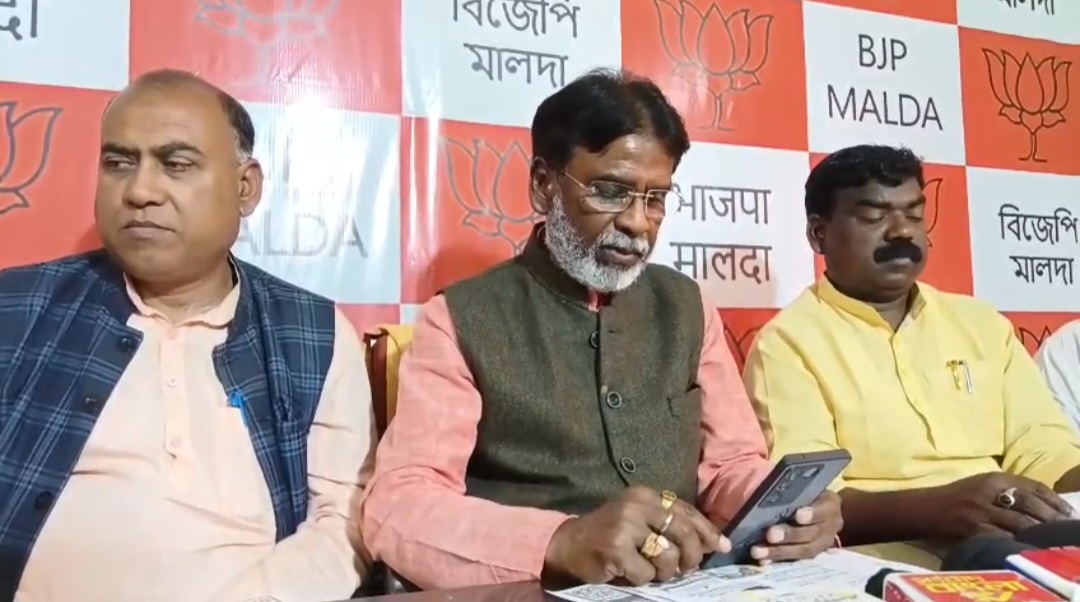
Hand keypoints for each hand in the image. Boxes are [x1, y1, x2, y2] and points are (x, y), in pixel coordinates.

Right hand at [543, 485, 728, 585]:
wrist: (568, 545)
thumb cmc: (608, 534)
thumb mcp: (639, 519)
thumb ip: (669, 525)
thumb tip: (713, 542)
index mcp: (645, 495)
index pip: (685, 511)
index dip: (707, 530)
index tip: (721, 546)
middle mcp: (636, 506)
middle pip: (682, 532)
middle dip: (692, 555)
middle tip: (689, 568)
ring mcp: (625, 526)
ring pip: (668, 556)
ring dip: (666, 571)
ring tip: (654, 572)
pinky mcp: (616, 549)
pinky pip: (646, 573)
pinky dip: (643, 579)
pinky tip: (631, 573)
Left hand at [750, 490, 842, 563]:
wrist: (817, 510)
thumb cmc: (805, 494)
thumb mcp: (804, 488)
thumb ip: (792, 492)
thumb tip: (764, 493)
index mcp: (830, 504)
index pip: (825, 509)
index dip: (813, 514)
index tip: (798, 515)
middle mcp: (830, 526)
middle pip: (812, 533)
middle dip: (790, 535)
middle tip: (770, 534)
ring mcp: (822, 544)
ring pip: (803, 550)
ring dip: (779, 552)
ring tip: (758, 551)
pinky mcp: (811, 555)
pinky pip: (796, 560)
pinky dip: (778, 560)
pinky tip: (763, 560)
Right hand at [933, 472, 1071, 537]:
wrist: (923, 509)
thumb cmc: (954, 497)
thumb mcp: (981, 485)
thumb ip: (1007, 490)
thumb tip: (1042, 503)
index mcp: (993, 478)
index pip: (1033, 486)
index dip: (1055, 500)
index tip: (1069, 512)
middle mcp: (989, 492)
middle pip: (1032, 505)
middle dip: (1053, 519)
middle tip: (1066, 529)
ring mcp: (981, 511)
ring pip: (1021, 523)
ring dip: (1039, 533)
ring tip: (1051, 541)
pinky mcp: (973, 530)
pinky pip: (1003, 538)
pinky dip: (1018, 544)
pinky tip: (1027, 548)